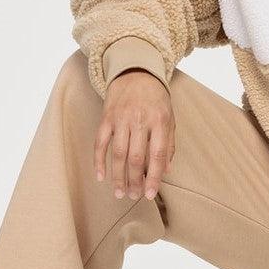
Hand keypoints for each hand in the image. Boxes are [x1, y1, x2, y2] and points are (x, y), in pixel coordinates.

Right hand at [94, 70, 174, 200]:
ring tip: (120, 193)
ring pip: (117, 153)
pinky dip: (99, 160)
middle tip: (134, 196)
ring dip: (118, 176)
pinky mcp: (106, 117)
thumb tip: (166, 171)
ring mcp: (121, 118)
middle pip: (136, 157)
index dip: (153, 177)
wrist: (136, 72)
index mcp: (159, 121)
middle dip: (134, 180)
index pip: (157, 155)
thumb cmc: (156, 99)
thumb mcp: (170, 118)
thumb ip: (169, 144)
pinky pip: (100, 142)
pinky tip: (101, 176)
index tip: (150, 194)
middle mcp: (140, 120)